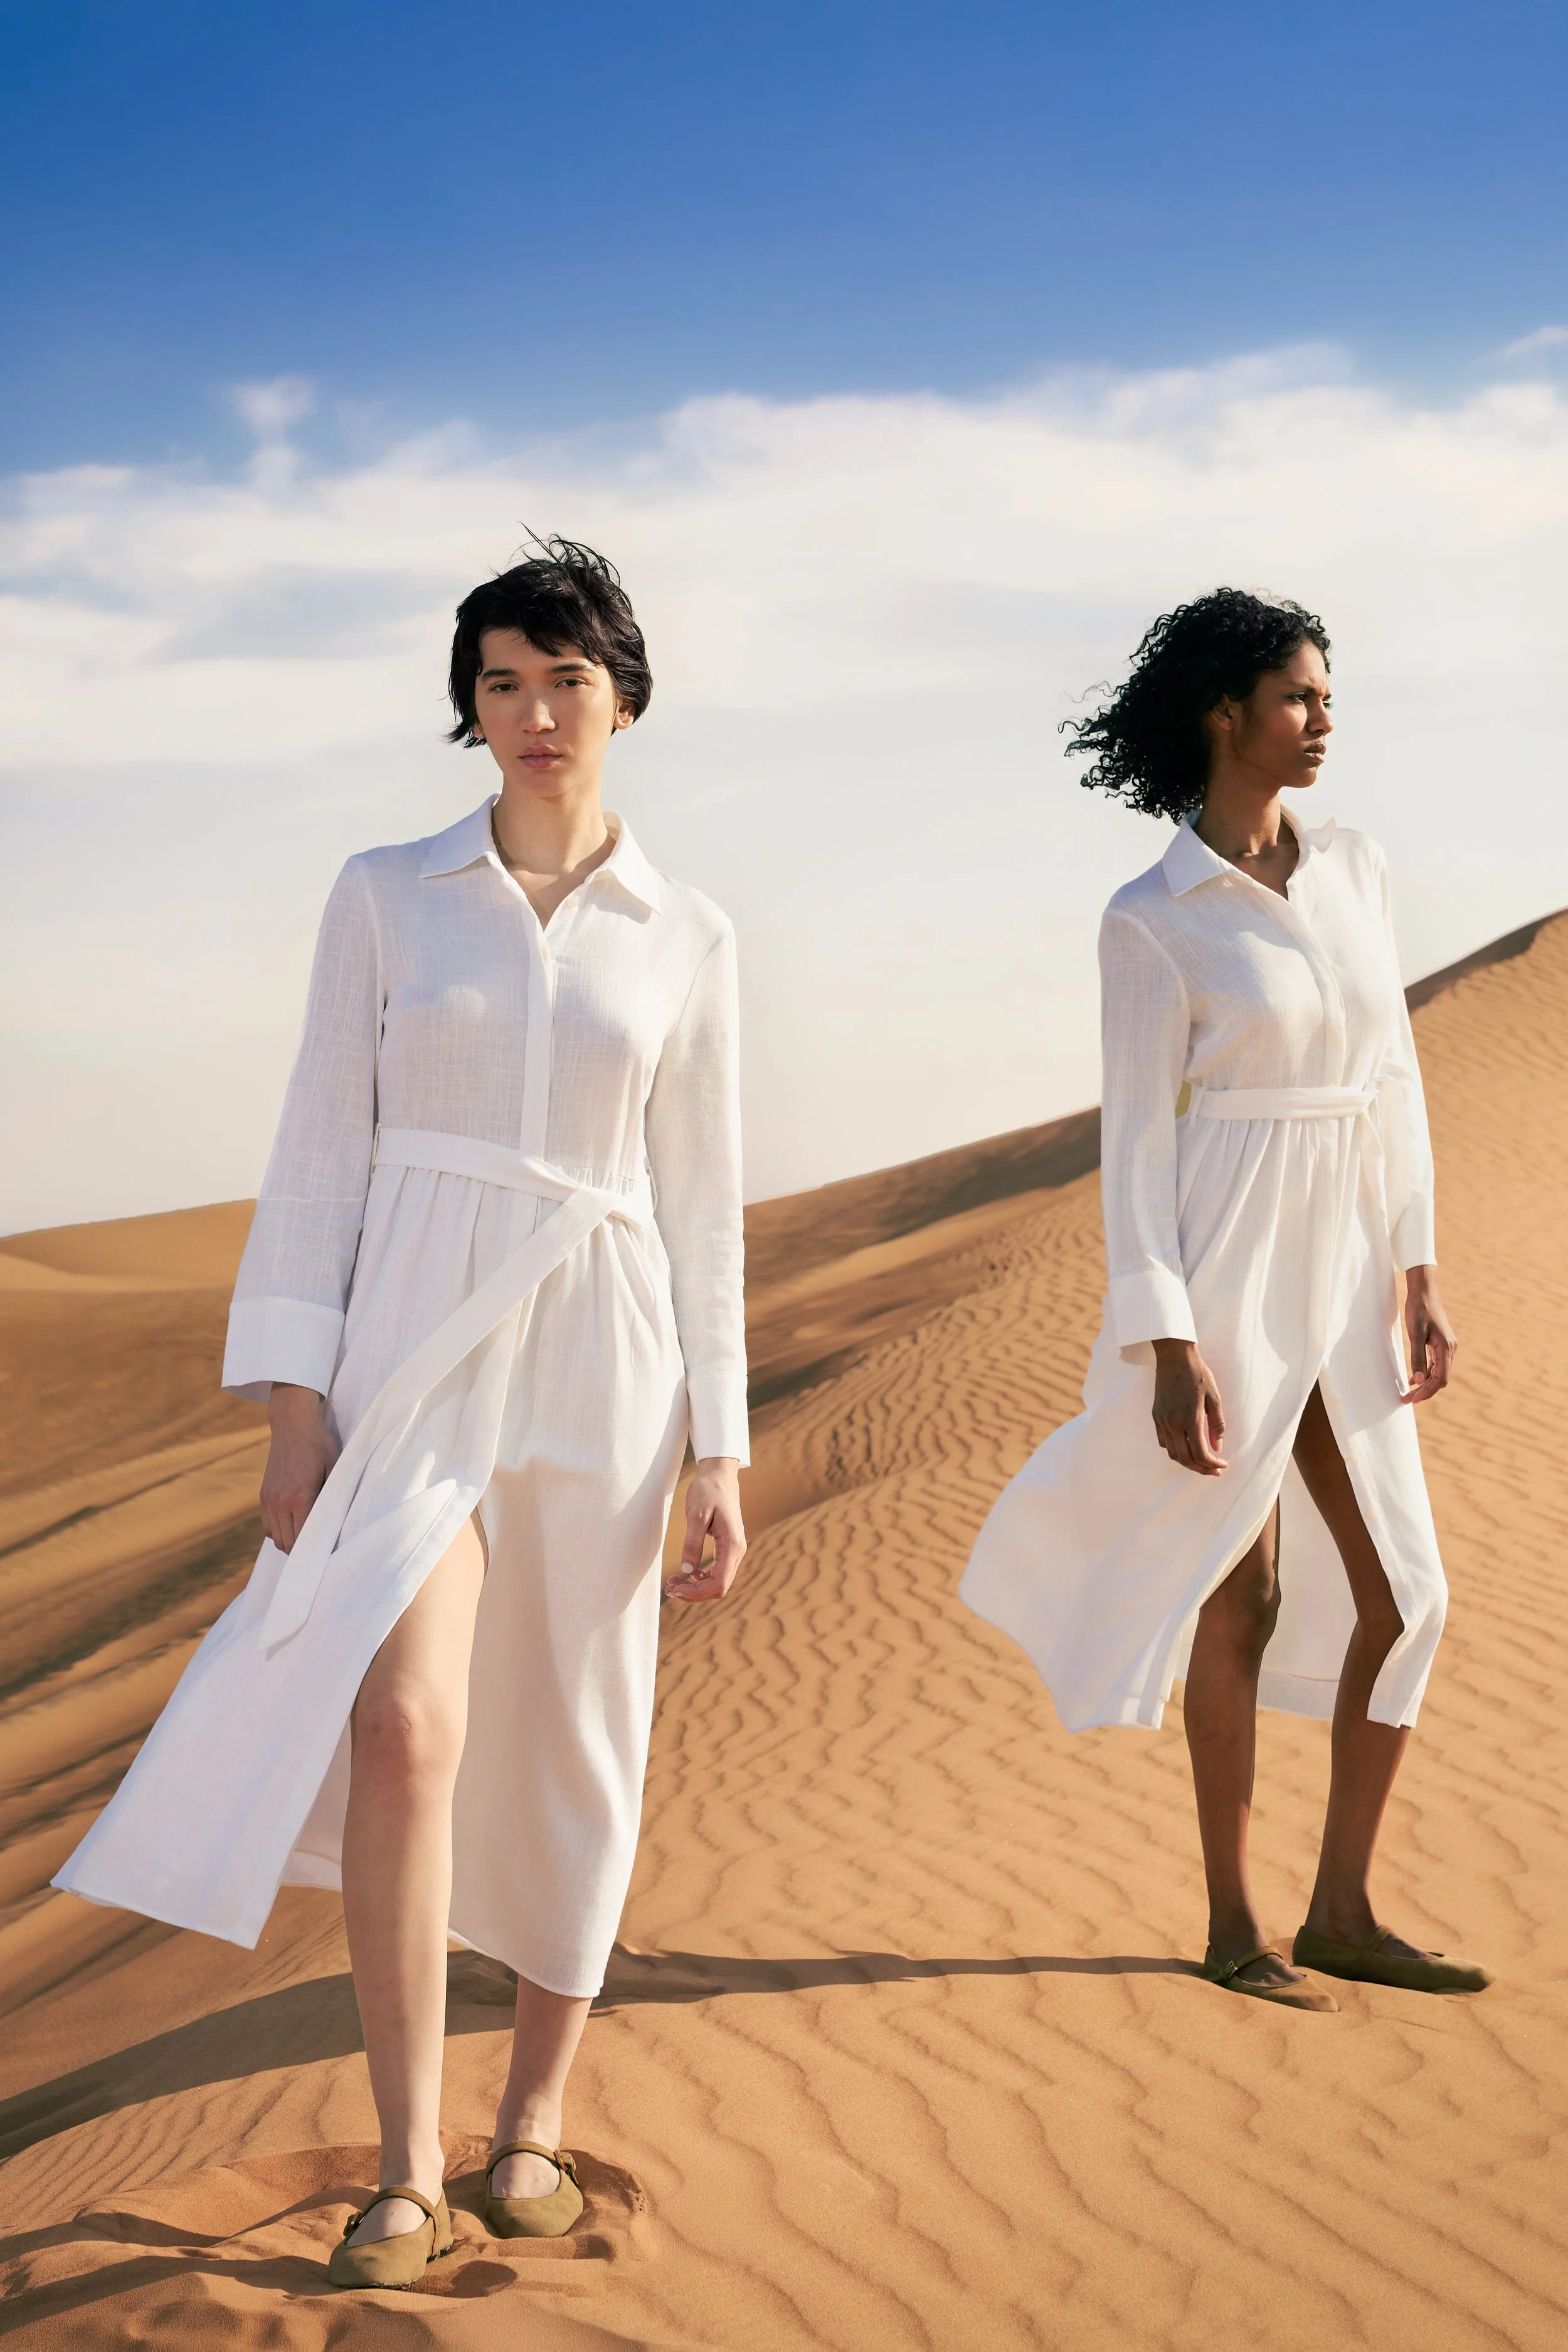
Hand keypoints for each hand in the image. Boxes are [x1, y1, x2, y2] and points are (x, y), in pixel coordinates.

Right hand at [260, 1383, 339, 1553]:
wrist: (292, 1424)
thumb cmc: (319, 1444)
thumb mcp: (334, 1468)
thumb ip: (333, 1497)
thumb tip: (338, 1523)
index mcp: (301, 1498)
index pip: (303, 1539)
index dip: (314, 1550)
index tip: (326, 1554)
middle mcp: (281, 1502)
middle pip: (288, 1543)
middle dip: (302, 1550)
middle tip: (318, 1551)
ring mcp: (269, 1499)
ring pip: (276, 1538)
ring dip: (290, 1542)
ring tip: (306, 1541)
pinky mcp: (263, 1495)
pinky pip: (267, 1526)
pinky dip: (278, 1532)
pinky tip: (292, 1527)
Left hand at [664, 1457, 746, 1602]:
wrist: (719, 1474)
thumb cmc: (708, 1490)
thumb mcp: (695, 1516)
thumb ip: (692, 1544)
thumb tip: (687, 1571)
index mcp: (732, 1545)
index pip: (718, 1583)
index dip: (696, 1593)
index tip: (675, 1588)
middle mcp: (737, 1551)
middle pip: (719, 1587)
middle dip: (694, 1593)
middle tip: (669, 1588)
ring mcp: (735, 1549)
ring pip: (719, 1581)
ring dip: (697, 1587)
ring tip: (674, 1583)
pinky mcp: (729, 1546)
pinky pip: (718, 1571)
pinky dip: (702, 1577)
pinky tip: (688, 1573)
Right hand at [1151, 1338, 1226, 1475]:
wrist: (1174, 1356)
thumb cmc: (1198, 1374)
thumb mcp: (1214, 1397)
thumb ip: (1217, 1424)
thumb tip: (1217, 1447)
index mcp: (1190, 1419)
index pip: (1200, 1453)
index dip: (1212, 1464)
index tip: (1223, 1464)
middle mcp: (1173, 1423)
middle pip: (1185, 1458)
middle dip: (1201, 1468)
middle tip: (1214, 1470)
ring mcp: (1162, 1420)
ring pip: (1172, 1453)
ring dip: (1187, 1462)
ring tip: (1201, 1462)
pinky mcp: (1156, 1416)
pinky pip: (1163, 1441)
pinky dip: (1175, 1450)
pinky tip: (1186, 1446)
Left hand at [1402, 1266, 1455, 1402]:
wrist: (1424, 1291)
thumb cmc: (1419, 1309)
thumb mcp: (1415, 1334)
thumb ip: (1417, 1357)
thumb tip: (1419, 1381)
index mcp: (1446, 1348)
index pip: (1440, 1379)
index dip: (1427, 1392)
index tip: (1412, 1399)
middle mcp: (1450, 1350)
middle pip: (1440, 1379)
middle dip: (1425, 1391)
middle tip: (1406, 1399)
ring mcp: (1446, 1347)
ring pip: (1438, 1373)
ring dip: (1425, 1384)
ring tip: (1409, 1393)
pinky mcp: (1440, 1343)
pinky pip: (1435, 1364)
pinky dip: (1425, 1373)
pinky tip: (1414, 1379)